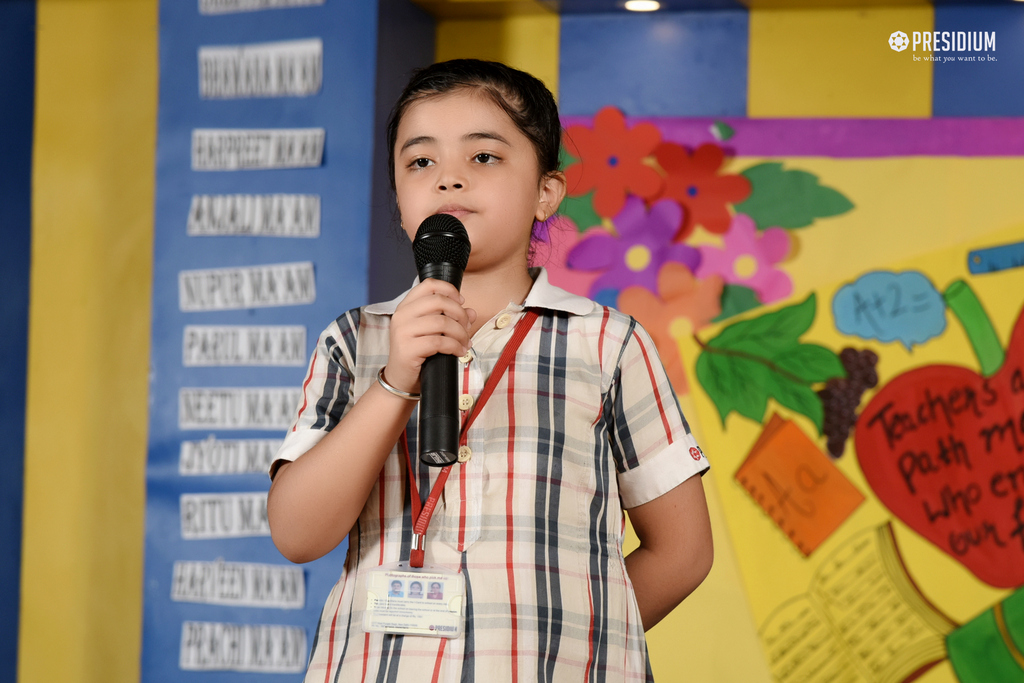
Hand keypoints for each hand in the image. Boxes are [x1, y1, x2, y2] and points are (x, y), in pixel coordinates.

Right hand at [383, 279, 475, 393]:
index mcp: (406, 307)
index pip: (428, 285)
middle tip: (466, 326)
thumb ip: (451, 319)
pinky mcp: (407, 349)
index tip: (461, 302)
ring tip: (465, 343)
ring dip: (460, 333)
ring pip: (442, 322)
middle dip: (459, 313)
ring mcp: (402, 332)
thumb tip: (471, 312)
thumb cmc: (417, 354)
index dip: (449, 290)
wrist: (401, 380)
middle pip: (439, 301)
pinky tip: (459, 351)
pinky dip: (455, 346)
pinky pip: (439, 342)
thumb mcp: (434, 332)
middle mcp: (402, 315)